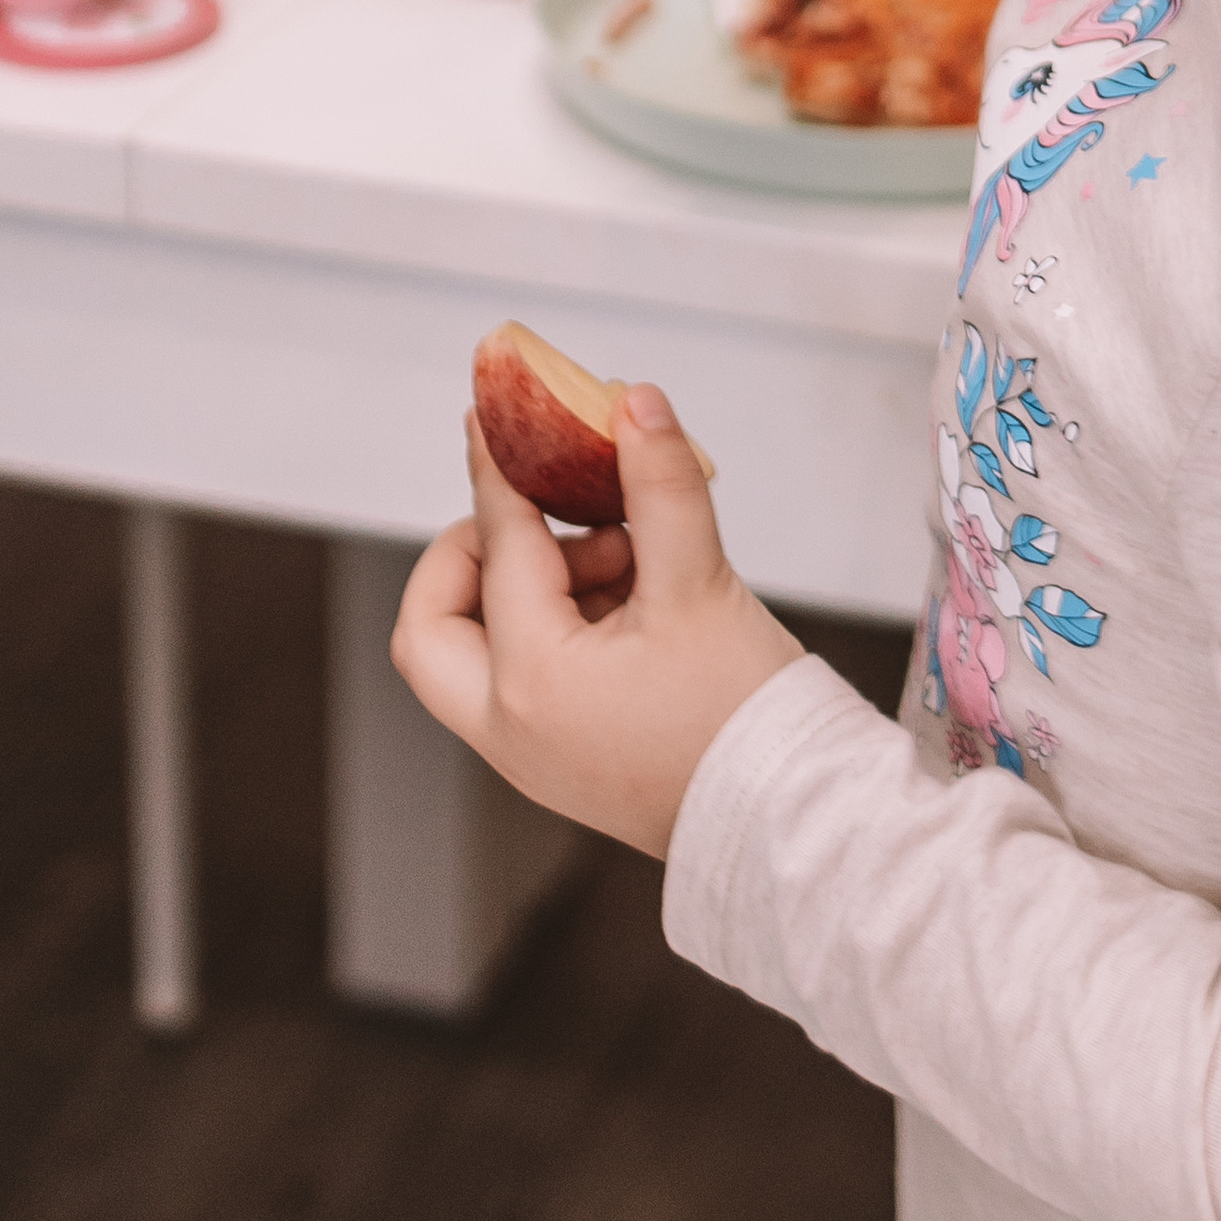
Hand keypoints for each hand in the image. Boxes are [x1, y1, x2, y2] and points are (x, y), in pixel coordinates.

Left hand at [391, 387, 804, 860]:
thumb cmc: (743, 717)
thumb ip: (660, 483)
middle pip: (432, 624)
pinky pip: (521, 678)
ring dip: (530, 587)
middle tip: (535, 518)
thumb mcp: (700, 582)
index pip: (498, 546)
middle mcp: (509, 727)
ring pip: (474, 651)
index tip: (492, 416)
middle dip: (473, 555)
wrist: (788, 820)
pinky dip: (556, 624)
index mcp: (530, 682)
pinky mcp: (561, 760)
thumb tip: (634, 400)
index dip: (498, 469)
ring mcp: (529, 753)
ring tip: (627, 555)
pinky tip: (635, 596)